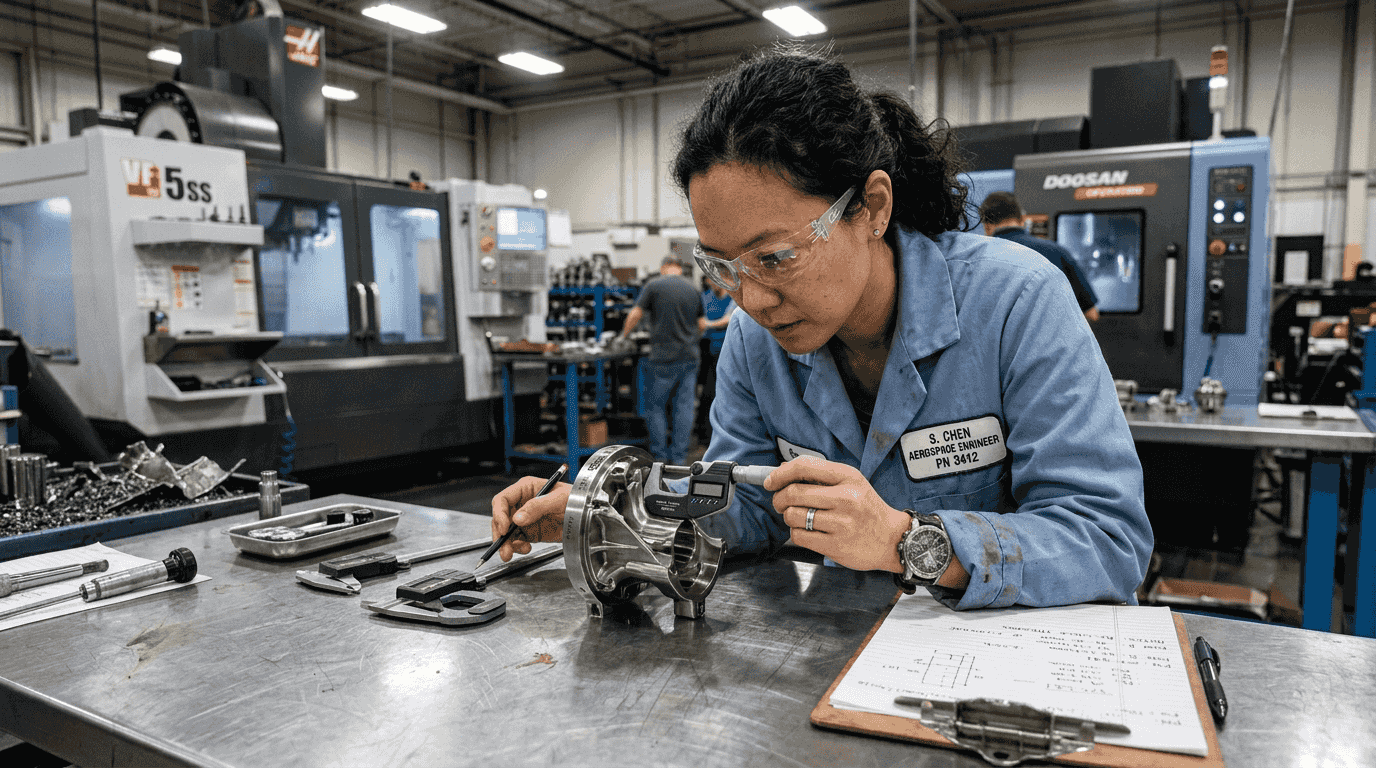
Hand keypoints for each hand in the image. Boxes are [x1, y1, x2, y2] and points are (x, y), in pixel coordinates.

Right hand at [490, 475, 572, 561]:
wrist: (587, 517)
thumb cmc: (576, 500)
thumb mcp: (559, 499)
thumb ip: (538, 506)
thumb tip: (518, 518)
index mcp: (526, 488)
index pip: (503, 499)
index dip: (500, 513)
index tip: (505, 528)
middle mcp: (522, 503)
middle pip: (501, 517)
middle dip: (500, 533)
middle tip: (503, 546)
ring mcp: (525, 518)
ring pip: (506, 531)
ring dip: (506, 543)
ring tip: (510, 553)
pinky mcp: (530, 532)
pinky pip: (516, 540)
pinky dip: (516, 547)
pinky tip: (525, 548)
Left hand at [764, 456, 909, 572]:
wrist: (893, 539)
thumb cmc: (868, 510)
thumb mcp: (852, 483)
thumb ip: (821, 476)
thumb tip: (782, 472)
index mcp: (848, 477)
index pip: (804, 467)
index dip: (780, 474)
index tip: (771, 481)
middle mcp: (845, 498)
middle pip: (793, 493)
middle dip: (779, 498)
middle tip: (780, 503)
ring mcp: (841, 523)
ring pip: (793, 516)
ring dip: (789, 517)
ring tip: (800, 518)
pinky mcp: (835, 545)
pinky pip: (799, 536)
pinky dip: (797, 533)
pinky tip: (808, 531)